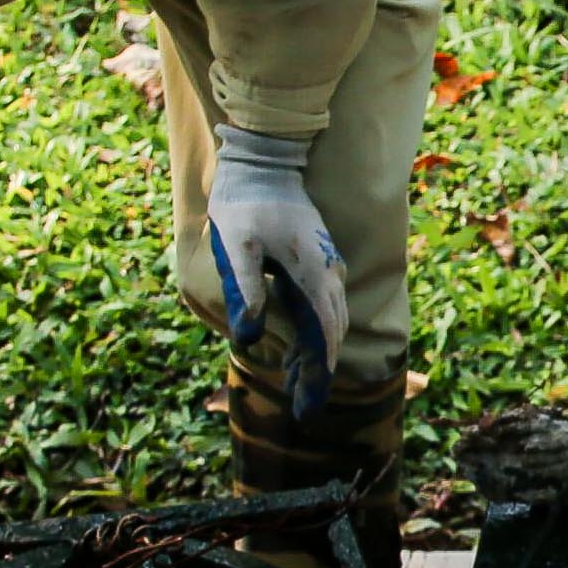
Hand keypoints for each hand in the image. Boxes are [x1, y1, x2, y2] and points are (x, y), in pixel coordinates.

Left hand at [205, 125, 348, 417]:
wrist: (262, 159)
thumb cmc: (244, 200)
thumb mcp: (236, 244)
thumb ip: (243, 288)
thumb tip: (249, 335)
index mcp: (313, 272)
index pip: (325, 334)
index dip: (318, 373)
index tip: (308, 406)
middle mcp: (327, 272)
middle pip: (331, 333)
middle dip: (317, 372)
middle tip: (301, 407)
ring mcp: (324, 266)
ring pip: (328, 321)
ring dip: (313, 355)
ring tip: (295, 386)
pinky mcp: (314, 262)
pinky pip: (320, 306)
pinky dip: (310, 333)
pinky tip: (294, 349)